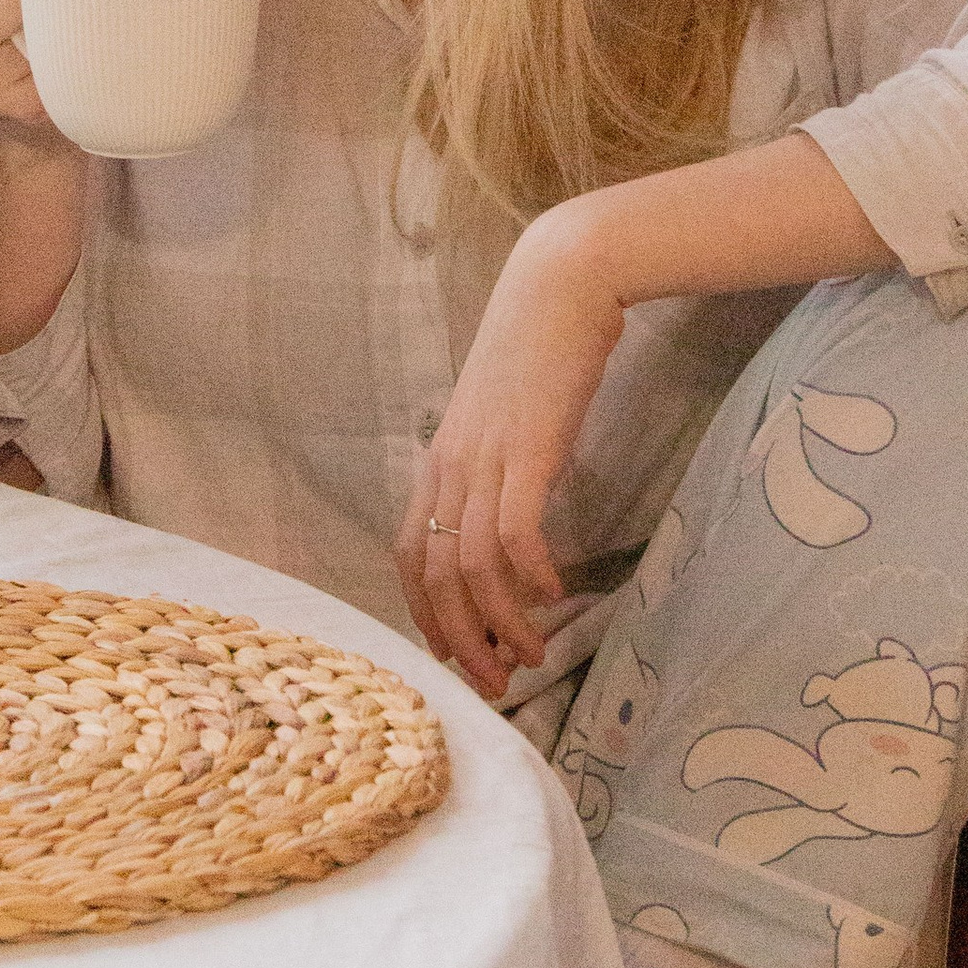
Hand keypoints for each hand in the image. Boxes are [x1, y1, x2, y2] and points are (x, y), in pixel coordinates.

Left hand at [396, 203, 625, 701]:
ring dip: (500, 623)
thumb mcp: (504, 414)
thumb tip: (513, 512)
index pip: (408, 554)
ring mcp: (484, 458)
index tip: (455, 656)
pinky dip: (531, 577)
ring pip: (470, 567)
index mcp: (440, 460)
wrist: (560, 285)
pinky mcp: (526, 451)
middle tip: (496, 682)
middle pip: (433, 575)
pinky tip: (557, 598)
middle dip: (462, 640)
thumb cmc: (539, 347)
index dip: (425, 614)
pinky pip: (515, 535)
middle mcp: (450, 466)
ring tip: (532, 656)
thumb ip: (498, 463)